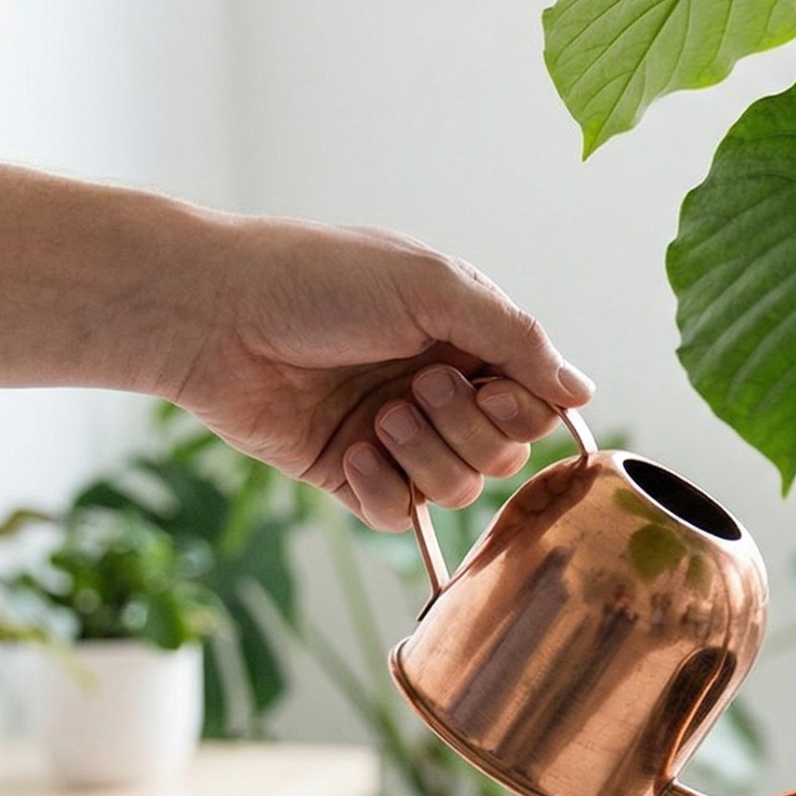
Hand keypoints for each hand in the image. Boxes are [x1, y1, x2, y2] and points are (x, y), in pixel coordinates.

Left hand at [168, 217, 592, 529]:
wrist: (213, 314)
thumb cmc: (317, 280)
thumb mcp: (433, 286)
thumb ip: (517, 338)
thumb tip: (582, 393)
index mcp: (466, 340)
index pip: (537, 402)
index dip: (526, 410)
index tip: (490, 384)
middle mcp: (438, 389)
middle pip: (506, 453)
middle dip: (470, 430)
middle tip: (418, 387)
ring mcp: (395, 435)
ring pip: (460, 489)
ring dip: (427, 457)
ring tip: (379, 418)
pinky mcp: (349, 474)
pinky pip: (400, 515)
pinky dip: (385, 493)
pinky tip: (355, 456)